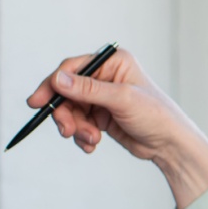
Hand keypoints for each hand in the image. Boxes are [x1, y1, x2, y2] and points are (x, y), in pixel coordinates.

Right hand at [27, 47, 207, 208]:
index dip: (52, 85)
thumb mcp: (122, 100)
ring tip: (91, 140)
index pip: (72, 68)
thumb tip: (58, 79)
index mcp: (113, 63)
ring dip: (76, 128)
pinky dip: (81, 135)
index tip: (37, 103)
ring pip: (70, 111)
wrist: (170, 145)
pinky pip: (78, 124)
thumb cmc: (155, 116)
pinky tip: (92, 145)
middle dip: (65, 113)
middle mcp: (105, 77)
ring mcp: (102, 97)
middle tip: (67, 131)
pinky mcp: (100, 116)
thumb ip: (88, 90)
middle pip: (66, 92)